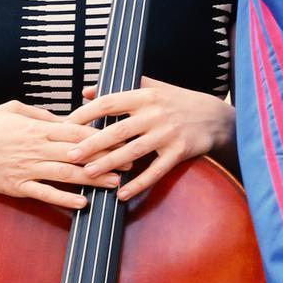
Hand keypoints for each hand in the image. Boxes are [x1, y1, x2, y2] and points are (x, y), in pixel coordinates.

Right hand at [0, 100, 112, 208]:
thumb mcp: (12, 110)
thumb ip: (41, 115)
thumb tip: (65, 119)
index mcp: (36, 128)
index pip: (75, 131)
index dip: (101, 135)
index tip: (121, 137)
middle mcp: (34, 148)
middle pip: (77, 153)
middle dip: (106, 157)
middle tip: (130, 161)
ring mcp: (26, 169)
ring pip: (66, 174)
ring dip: (93, 179)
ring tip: (115, 183)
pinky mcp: (17, 186)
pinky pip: (45, 194)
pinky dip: (64, 199)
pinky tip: (82, 203)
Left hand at [65, 79, 234, 200]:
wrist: (216, 116)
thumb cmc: (177, 101)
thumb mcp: (151, 88)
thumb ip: (119, 88)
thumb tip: (86, 91)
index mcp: (144, 95)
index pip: (108, 103)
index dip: (85, 114)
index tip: (66, 125)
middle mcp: (154, 114)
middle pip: (117, 130)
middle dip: (91, 144)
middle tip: (69, 155)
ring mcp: (167, 134)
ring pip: (133, 152)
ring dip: (109, 164)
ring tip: (88, 173)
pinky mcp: (179, 152)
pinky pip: (155, 171)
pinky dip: (138, 184)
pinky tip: (121, 194)